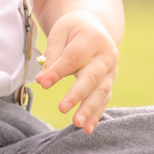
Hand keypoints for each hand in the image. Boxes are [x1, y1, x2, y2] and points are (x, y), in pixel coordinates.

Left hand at [35, 9, 117, 133]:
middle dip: (77, 94)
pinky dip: (96, 114)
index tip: (43, 84)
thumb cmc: (73, 29)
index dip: (58, 71)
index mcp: (93, 38)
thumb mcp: (60, 33)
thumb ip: (52, 55)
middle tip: (62, 108)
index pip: (74, 58)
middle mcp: (107, 56)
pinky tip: (88, 128)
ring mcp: (112, 71)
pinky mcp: (110, 82)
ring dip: (90, 109)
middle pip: (92, 77)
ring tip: (77, 125)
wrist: (95, 26)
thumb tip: (42, 80)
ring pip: (101, 92)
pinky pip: (104, 100)